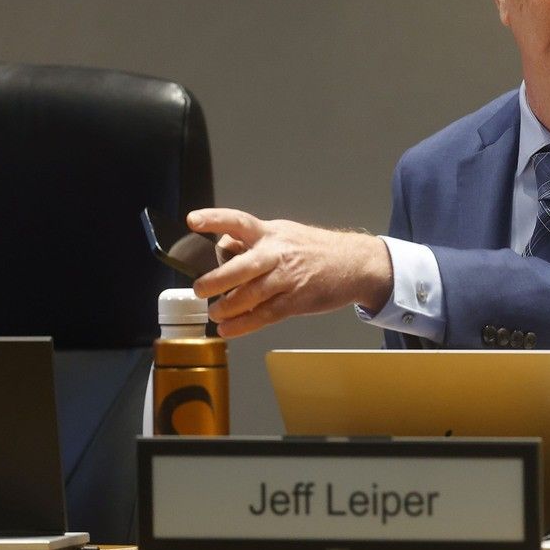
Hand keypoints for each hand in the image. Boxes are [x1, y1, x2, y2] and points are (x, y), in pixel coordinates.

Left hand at [187, 208, 391, 337]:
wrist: (356, 263)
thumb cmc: (317, 249)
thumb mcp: (285, 234)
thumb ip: (254, 242)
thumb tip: (222, 247)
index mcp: (271, 233)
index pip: (238, 222)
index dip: (215, 219)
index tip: (193, 221)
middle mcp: (278, 253)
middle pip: (241, 266)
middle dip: (216, 280)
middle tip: (200, 290)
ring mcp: (288, 278)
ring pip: (250, 295)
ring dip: (227, 307)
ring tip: (215, 314)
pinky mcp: (297, 300)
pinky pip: (265, 315)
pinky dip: (243, 325)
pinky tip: (228, 330)